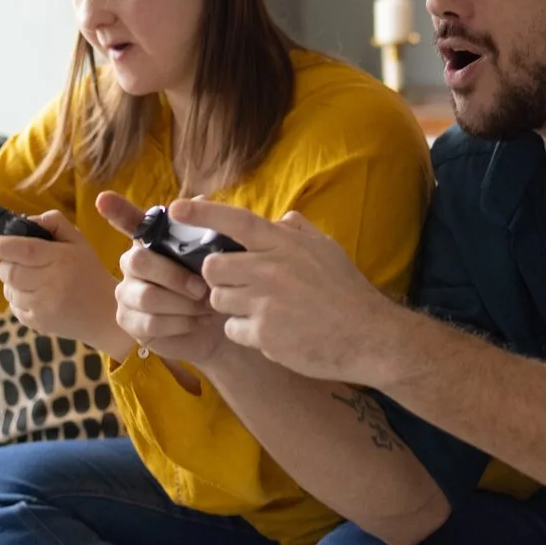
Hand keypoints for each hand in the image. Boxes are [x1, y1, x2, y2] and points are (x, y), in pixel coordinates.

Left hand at [0, 211, 125, 355]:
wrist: (104, 313)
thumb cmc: (89, 272)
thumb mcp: (79, 241)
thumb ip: (54, 223)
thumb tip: (26, 221)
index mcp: (61, 260)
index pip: (25, 251)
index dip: (4, 246)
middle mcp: (50, 285)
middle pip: (10, 272)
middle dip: (6, 263)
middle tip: (17, 260)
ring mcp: (42, 308)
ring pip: (8, 290)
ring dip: (12, 281)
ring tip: (31, 278)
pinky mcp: (36, 324)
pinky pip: (13, 306)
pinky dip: (18, 298)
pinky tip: (35, 294)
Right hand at [100, 191, 229, 366]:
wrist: (214, 326)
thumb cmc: (211, 285)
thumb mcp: (216, 258)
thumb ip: (205, 231)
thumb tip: (200, 200)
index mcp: (150, 240)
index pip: (126, 219)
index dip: (115, 209)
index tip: (103, 199)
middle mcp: (131, 262)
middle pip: (139, 261)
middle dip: (176, 276)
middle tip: (203, 288)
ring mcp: (125, 292)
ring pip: (147, 297)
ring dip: (183, 304)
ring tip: (205, 307)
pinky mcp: (128, 321)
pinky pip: (150, 322)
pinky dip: (180, 323)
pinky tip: (195, 321)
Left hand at [177, 199, 398, 385]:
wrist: (369, 337)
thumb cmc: (348, 292)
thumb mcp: (328, 250)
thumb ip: (300, 231)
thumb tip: (282, 219)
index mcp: (285, 244)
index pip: (236, 221)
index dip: (203, 212)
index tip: (176, 207)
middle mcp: (271, 269)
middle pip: (213, 267)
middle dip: (218, 276)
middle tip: (238, 285)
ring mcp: (266, 303)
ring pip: (218, 299)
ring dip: (232, 306)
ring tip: (261, 311)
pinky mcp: (265, 335)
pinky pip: (233, 329)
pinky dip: (245, 333)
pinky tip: (272, 333)